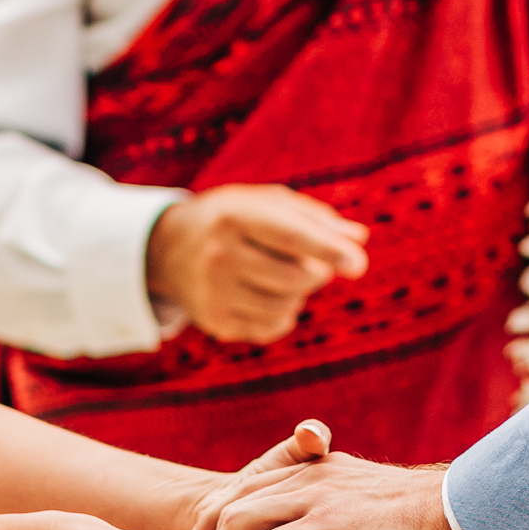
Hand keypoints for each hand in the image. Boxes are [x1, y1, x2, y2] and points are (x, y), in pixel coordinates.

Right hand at [148, 185, 369, 342]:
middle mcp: (219, 254)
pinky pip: (272, 327)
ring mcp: (213, 292)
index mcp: (235, 215)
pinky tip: (269, 295)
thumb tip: (359, 238)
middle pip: (295, 277)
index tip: (359, 265)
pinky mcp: (214, 321)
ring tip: (284, 275)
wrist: (169, 247)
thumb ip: (315, 218)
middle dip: (318, 272)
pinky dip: (284, 314)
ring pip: (287, 306)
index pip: (291, 236)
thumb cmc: (233, 217)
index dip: (329, 250)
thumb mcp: (266, 202)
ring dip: (300, 293)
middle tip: (314, 263)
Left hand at [186, 421, 414, 529]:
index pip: (258, 483)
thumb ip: (335, 526)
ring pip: (245, 519)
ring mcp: (317, 496)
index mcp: (321, 467)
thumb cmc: (420, 521)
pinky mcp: (327, 524)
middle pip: (241, 497)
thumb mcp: (367, 512)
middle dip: (213, 529)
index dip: (228, 509)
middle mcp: (312, 474)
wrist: (455, 509)